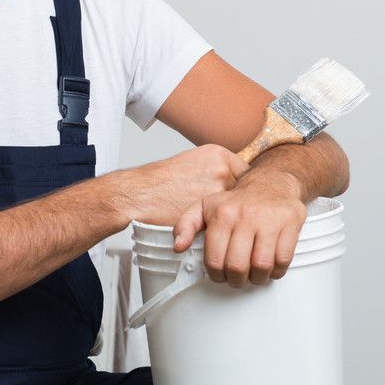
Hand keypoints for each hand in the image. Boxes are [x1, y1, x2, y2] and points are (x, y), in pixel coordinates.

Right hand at [120, 144, 249, 227]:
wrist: (137, 195)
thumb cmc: (158, 184)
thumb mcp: (189, 164)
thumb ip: (213, 171)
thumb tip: (231, 187)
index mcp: (217, 153)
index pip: (247, 174)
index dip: (245, 191)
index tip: (242, 201)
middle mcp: (221, 167)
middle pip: (247, 191)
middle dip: (241, 206)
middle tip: (235, 217)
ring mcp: (218, 188)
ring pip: (239, 209)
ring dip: (234, 219)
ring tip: (221, 226)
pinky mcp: (211, 209)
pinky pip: (227, 223)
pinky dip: (223, 229)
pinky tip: (212, 230)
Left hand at [173, 172, 306, 286]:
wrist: (270, 183)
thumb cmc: (236, 201)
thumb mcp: (204, 207)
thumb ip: (185, 225)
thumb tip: (178, 247)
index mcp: (222, 214)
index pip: (215, 259)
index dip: (216, 274)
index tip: (219, 275)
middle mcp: (245, 217)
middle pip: (237, 266)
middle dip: (236, 280)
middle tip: (237, 278)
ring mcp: (269, 221)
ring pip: (261, 266)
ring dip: (257, 278)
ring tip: (253, 274)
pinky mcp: (290, 224)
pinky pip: (283, 260)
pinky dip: (276, 271)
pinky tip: (270, 266)